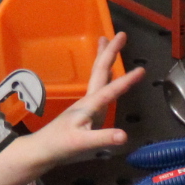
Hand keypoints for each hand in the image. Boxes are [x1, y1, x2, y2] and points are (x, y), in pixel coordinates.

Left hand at [29, 32, 144, 161]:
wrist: (41, 150)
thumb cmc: (60, 145)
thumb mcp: (82, 143)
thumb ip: (103, 138)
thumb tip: (125, 136)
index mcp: (89, 105)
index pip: (111, 89)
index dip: (127, 81)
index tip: (142, 69)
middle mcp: (88, 100)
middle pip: (100, 71)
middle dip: (110, 52)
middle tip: (121, 34)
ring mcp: (86, 104)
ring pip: (97, 76)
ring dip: (104, 58)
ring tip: (107, 42)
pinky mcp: (85, 110)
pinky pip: (98, 86)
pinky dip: (104, 75)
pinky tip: (107, 74)